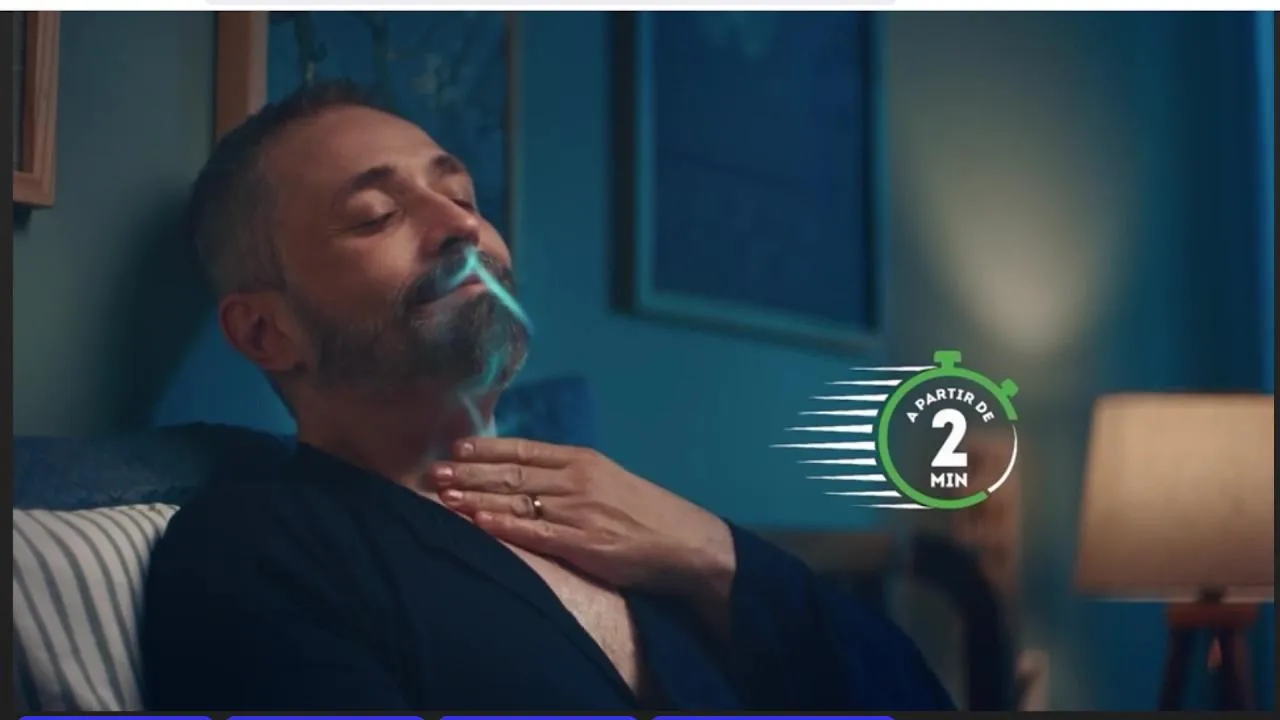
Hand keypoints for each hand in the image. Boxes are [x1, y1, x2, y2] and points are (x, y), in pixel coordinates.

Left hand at [430, 437, 735, 603]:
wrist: (686, 543)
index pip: (524, 450)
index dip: (487, 449)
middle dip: (469, 473)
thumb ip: (570, 477)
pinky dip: (502, 525)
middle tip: (434, 472)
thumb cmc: (646, 514)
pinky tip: (477, 521)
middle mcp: (577, 479)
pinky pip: (534, 531)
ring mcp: (578, 510)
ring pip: (517, 500)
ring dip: (475, 497)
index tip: (456, 448)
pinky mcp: (582, 542)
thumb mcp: (608, 481)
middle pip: (512, 473)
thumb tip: (527, 476)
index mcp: (582, 460)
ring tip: (442, 497)